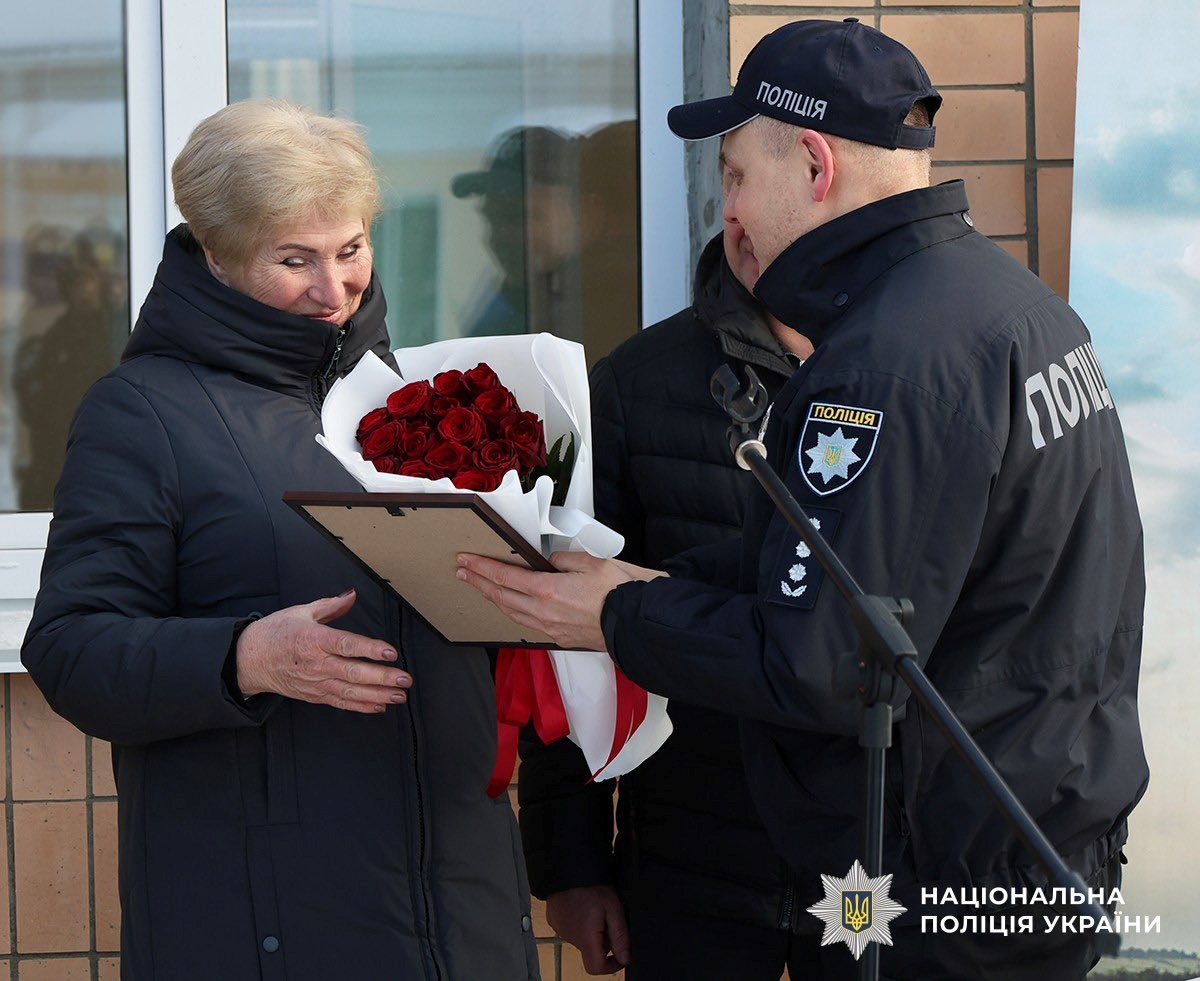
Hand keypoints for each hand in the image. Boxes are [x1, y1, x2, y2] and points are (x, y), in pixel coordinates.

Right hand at [235, 588, 411, 712]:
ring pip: (350, 691)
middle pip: (353, 672)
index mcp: (314, 639)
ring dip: (377, 695)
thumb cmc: (276, 633)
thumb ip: (331, 605)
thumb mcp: (301, 612)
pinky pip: (341, 702)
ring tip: (399, 696)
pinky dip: (361, 706)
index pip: (347, 645)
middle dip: (382, 678)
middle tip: (405, 679)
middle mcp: (316, 663)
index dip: (370, 650)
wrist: (249, 659)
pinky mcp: (314, 695)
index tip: (390, 652)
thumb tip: (352, 594)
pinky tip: (379, 705)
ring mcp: (316, 682)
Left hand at [456, 551, 661, 651]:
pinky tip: (511, 608)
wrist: (637, 623)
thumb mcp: (591, 561)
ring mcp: (551, 628)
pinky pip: (528, 624)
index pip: (505, 576)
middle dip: (479, 583)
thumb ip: (563, 559)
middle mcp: (543, 612)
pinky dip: (513, 613)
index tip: (466, 561)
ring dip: (493, 599)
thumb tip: (549, 562)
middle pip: (501, 597)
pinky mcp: (561, 638)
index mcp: (548, 590)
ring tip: (481, 589)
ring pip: (512, 613)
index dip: (482, 568)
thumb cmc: (619, 591)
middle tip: (463, 573)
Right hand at [546, 886, 630, 973]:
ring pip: (581, 939)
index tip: (620, 954)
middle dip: (603, 941)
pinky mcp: (554, 919)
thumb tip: (625, 959)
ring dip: (591, 931)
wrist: (567, 867)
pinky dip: (579, 923)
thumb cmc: (592, 887)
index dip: (611, 966)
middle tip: (609, 919)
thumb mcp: (613, 909)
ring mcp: (560, 929)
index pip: (596, 968)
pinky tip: (583, 905)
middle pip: (590, 952)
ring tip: (595, 908)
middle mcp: (570, 938)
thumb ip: (620, 936)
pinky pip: (570, 928)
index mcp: (586, 938)